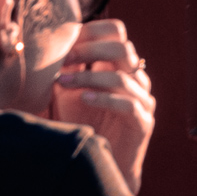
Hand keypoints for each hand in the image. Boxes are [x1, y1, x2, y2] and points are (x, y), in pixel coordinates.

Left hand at [49, 19, 155, 193]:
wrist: (101, 162)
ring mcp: (143, 100)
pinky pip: (128, 103)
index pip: (116, 34)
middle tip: (64, 59)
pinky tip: (83, 99)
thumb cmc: (83, 124)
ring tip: (62, 83)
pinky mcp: (144, 122)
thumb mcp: (69, 91)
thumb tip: (52, 44)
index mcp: (119, 67)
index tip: (64, 39)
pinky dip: (104, 99)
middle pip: (123, 48)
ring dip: (88, 77)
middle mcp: (136, 80)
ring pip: (122, 77)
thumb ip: (67, 69)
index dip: (92, 32)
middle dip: (90, 50)